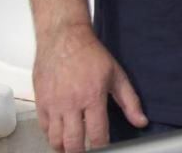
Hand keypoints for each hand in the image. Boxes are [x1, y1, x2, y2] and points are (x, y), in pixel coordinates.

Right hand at [34, 26, 146, 151]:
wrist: (64, 39)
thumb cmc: (90, 54)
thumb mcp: (117, 76)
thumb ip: (130, 101)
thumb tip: (141, 121)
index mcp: (92, 98)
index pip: (97, 135)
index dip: (102, 148)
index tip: (104, 149)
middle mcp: (71, 104)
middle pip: (73, 143)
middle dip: (80, 152)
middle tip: (86, 151)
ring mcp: (53, 104)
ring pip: (56, 140)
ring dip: (65, 147)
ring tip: (74, 146)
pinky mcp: (40, 102)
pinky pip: (44, 129)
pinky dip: (52, 135)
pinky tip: (61, 133)